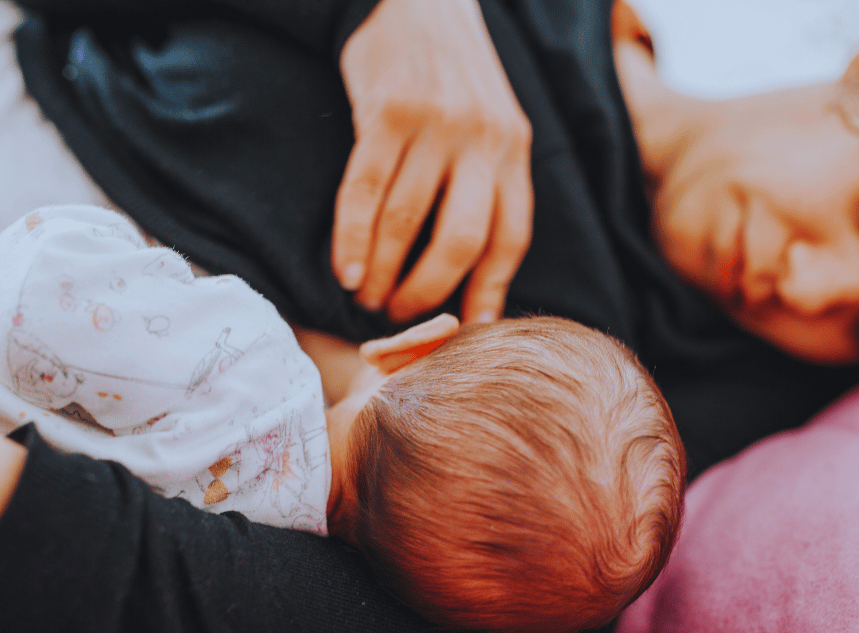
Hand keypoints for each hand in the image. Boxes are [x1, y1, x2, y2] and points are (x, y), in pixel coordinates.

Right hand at [334, 0, 532, 324]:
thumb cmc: (451, 76)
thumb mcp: (492, 125)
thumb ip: (489, 187)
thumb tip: (479, 276)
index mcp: (514, 149)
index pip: (509, 239)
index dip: (486, 293)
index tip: (462, 331)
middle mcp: (482, 140)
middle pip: (460, 242)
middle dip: (426, 293)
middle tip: (399, 317)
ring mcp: (435, 126)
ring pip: (405, 223)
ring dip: (381, 273)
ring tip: (365, 300)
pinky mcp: (388, 113)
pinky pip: (365, 192)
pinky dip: (352, 240)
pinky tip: (344, 272)